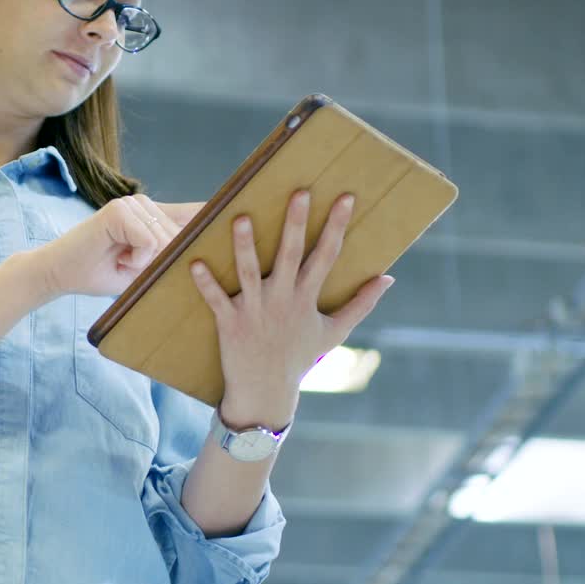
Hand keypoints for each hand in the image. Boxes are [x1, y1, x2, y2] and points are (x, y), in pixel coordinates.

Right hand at [35, 195, 202, 296]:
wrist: (58, 273)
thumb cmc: (101, 273)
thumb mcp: (144, 267)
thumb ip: (170, 256)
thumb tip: (207, 255)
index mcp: (154, 214)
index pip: (192, 214)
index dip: (218, 213)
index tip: (251, 202)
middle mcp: (145, 203)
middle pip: (181, 237)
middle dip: (160, 261)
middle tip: (128, 264)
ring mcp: (132, 204)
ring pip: (166, 241)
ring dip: (144, 262)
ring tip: (120, 261)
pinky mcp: (119, 211)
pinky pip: (149, 242)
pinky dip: (136, 258)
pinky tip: (117, 258)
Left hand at [188, 191, 393, 428]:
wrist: (266, 391)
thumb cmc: (299, 357)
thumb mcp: (335, 331)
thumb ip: (361, 303)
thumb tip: (389, 278)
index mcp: (307, 297)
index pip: (327, 255)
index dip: (337, 225)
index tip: (345, 198)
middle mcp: (282, 299)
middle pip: (291, 255)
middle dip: (295, 223)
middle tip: (299, 192)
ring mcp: (255, 310)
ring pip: (249, 272)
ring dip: (245, 246)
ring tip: (241, 218)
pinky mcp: (230, 322)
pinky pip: (216, 300)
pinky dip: (206, 283)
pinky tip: (195, 262)